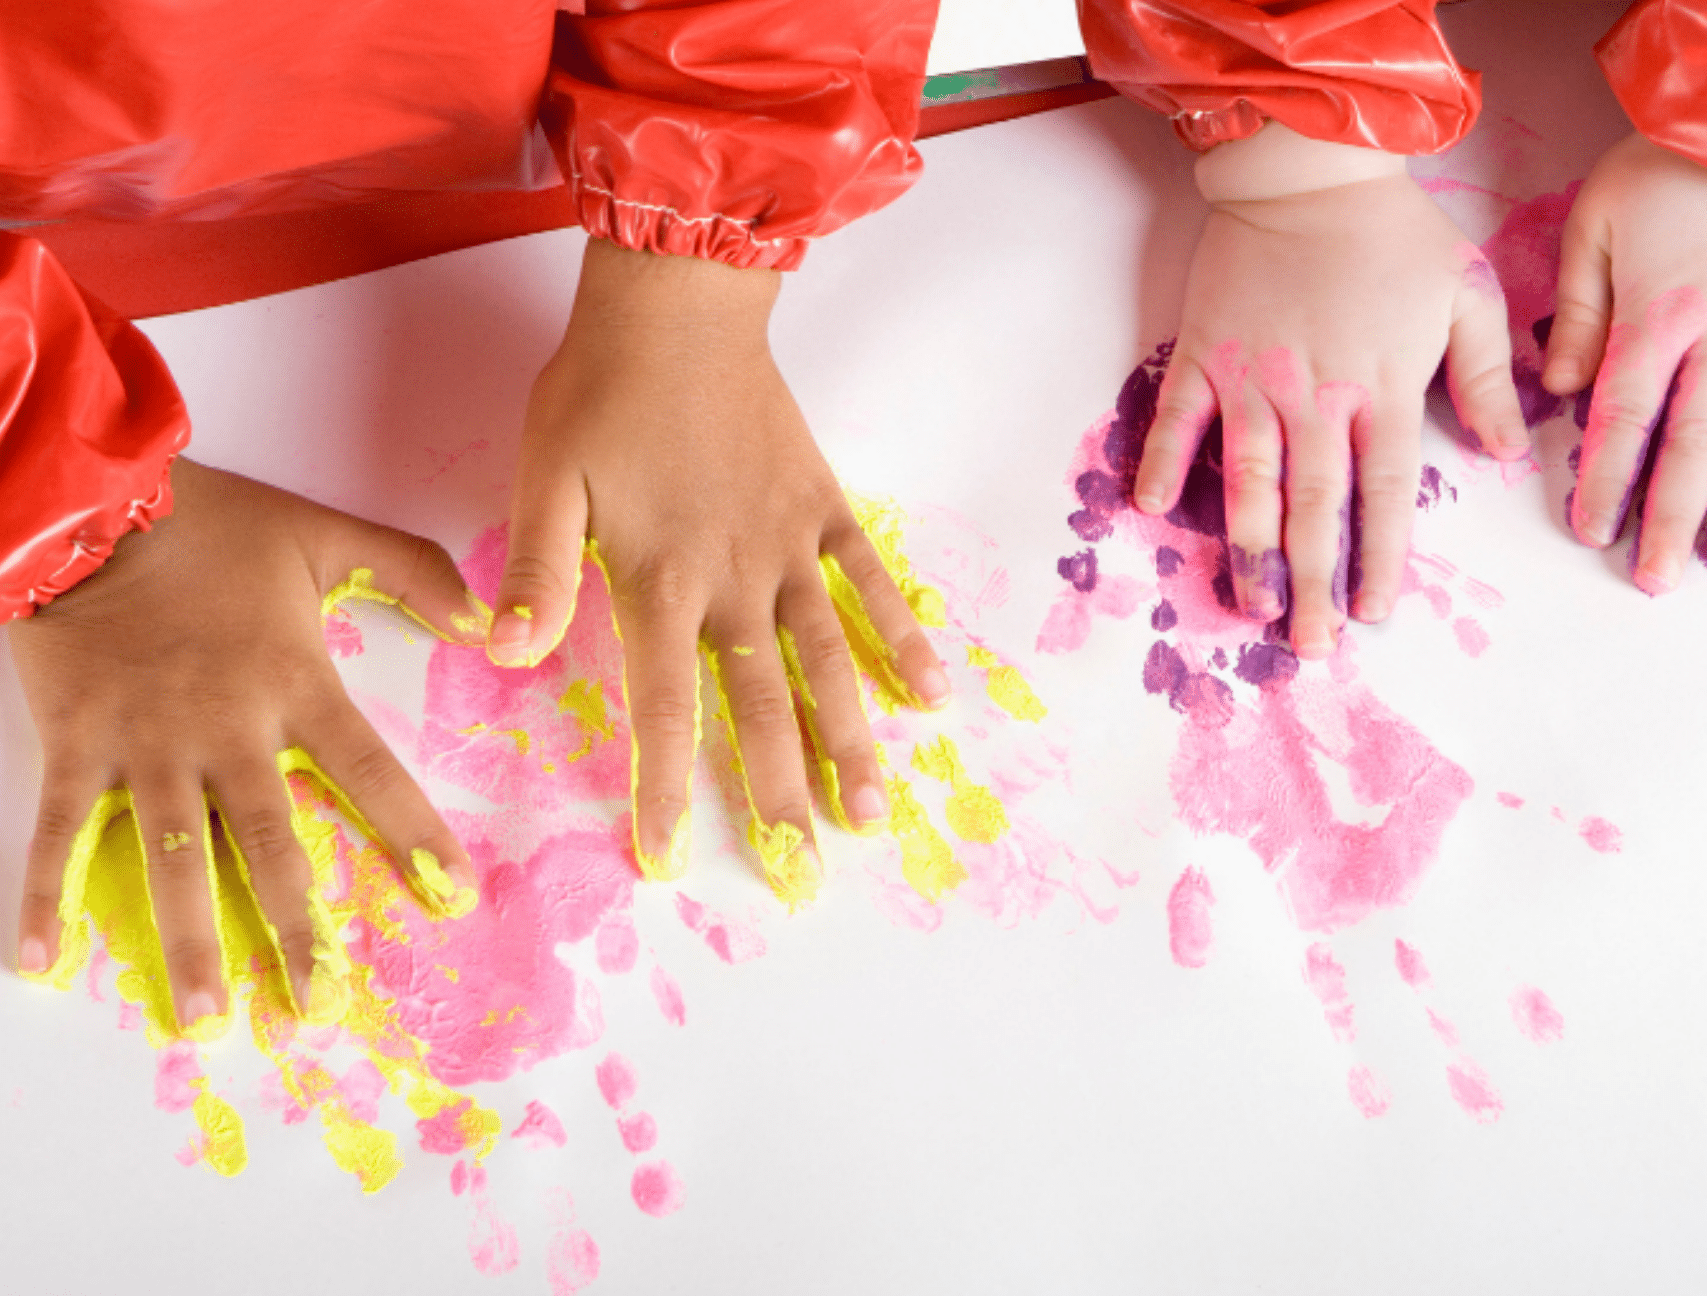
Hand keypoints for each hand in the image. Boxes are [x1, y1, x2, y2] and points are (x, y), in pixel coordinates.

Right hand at [9, 459, 482, 1030]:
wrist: (88, 503)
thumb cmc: (210, 525)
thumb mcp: (325, 537)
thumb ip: (415, 574)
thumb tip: (494, 622)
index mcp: (294, 684)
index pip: (369, 772)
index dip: (413, 834)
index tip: (451, 897)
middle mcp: (224, 729)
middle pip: (271, 844)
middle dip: (298, 930)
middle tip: (318, 1008)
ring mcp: (145, 744)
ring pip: (172, 860)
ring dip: (187, 942)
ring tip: (202, 1020)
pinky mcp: (76, 745)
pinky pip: (57, 833)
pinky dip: (44, 898)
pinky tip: (42, 967)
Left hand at [491, 241, 948, 902]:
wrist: (680, 306)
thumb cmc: (600, 392)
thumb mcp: (545, 478)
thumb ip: (536, 571)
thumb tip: (507, 656)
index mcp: (660, 580)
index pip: (663, 707)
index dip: (665, 788)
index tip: (671, 859)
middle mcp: (735, 580)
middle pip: (761, 706)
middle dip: (780, 792)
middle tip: (804, 869)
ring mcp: (789, 549)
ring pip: (828, 662)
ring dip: (852, 741)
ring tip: (874, 813)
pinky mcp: (823, 512)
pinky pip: (870, 584)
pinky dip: (902, 636)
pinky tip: (931, 694)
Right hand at [1135, 124, 1527, 655]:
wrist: (1309, 170)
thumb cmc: (1395, 233)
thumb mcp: (1466, 294)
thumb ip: (1487, 376)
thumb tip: (1502, 450)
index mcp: (1384, 388)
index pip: (1384, 496)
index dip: (1379, 560)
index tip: (1374, 615)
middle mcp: (1317, 397)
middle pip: (1315, 510)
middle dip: (1313, 583)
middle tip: (1309, 644)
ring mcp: (1253, 379)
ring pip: (1249, 482)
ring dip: (1248, 549)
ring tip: (1249, 604)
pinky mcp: (1205, 354)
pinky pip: (1179, 418)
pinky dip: (1165, 462)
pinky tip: (1152, 508)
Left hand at [1543, 132, 1706, 589]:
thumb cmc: (1670, 167)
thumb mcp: (1595, 222)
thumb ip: (1577, 311)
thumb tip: (1557, 388)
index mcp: (1658, 319)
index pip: (1623, 419)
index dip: (1605, 479)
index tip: (1591, 530)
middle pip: (1693, 447)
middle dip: (1671, 519)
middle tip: (1656, 579)